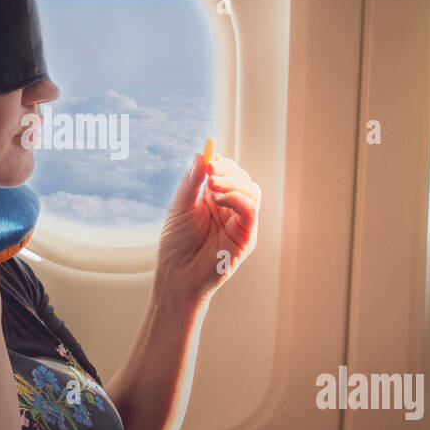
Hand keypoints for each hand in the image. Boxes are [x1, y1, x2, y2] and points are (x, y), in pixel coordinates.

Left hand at [155, 148, 259, 301]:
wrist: (177, 275)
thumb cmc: (176, 244)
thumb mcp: (180, 207)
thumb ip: (191, 181)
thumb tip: (201, 154)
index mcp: (215, 199)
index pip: (228, 173)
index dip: (222, 163)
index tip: (209, 158)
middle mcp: (231, 209)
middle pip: (243, 179)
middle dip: (228, 170)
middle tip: (211, 170)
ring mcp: (240, 222)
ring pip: (252, 191)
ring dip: (233, 183)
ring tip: (212, 185)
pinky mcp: (246, 237)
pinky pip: (251, 211)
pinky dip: (237, 199)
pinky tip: (219, 200)